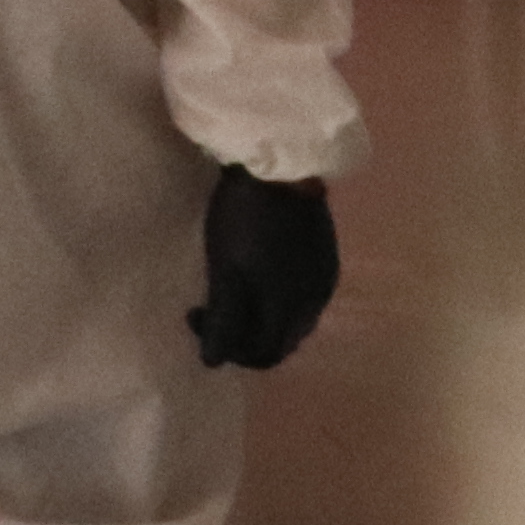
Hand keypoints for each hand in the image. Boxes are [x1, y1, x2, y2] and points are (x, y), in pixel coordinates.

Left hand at [190, 167, 341, 371]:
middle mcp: (317, 300)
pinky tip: (260, 274)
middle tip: (212, 308)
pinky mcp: (326, 254)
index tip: (198, 318)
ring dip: (262, 316)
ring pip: (293, 317)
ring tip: (233, 291)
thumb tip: (213, 363)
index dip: (229, 350)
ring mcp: (326, 276)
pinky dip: (278, 298)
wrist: (281, 160)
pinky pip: (303, 294)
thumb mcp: (226, 271)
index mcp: (292, 308)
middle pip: (282, 339)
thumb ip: (223, 319)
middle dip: (245, 335)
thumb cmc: (246, 218)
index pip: (264, 354)